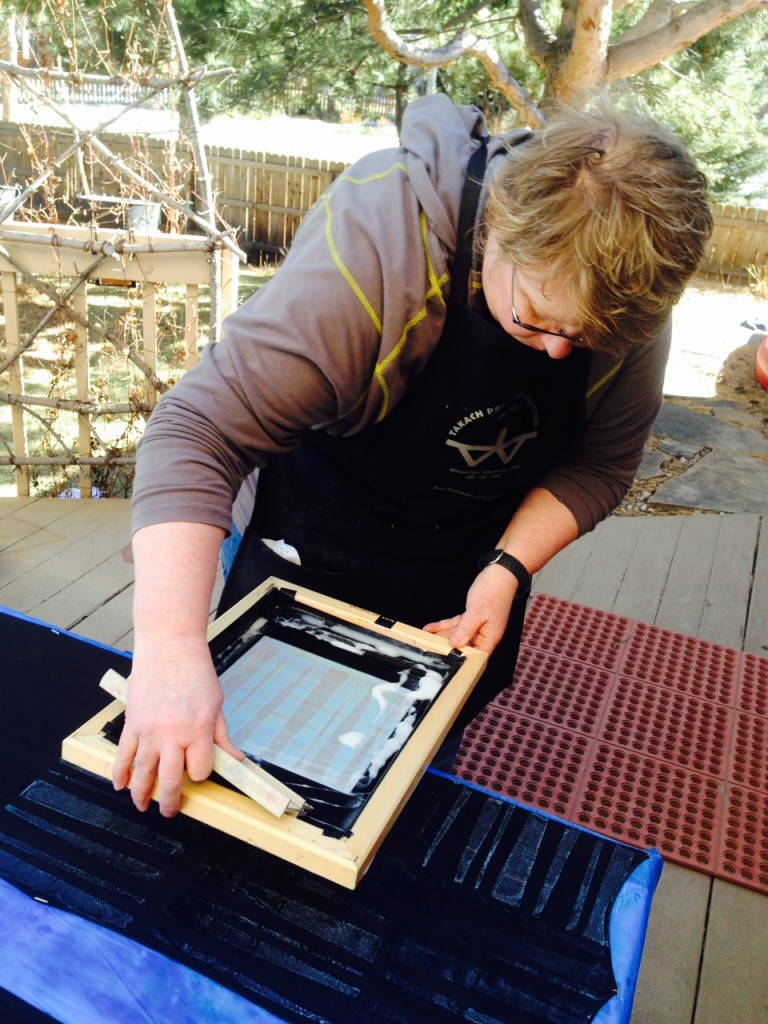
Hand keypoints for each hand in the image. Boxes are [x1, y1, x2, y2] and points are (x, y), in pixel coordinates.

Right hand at [112, 636, 242, 816]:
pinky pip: (123, 754)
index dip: (201, 774)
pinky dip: (119, 772)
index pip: (200, 770)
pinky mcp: (133, 723)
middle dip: (169, 801)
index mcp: (198, 731)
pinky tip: (120, 784)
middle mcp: (172, 735)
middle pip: (169, 780)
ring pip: (143, 773)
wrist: (170, 648)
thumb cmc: (196, 673)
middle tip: (169, 811)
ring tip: (142, 806)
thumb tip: (236, 759)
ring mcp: (149, 731)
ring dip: (141, 794)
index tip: (199, 771)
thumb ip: (221, 737)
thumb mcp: (216, 705)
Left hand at [423, 564, 518, 654]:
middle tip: (430, 649)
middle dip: (447, 647)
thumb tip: (456, 645)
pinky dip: (444, 625)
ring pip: (457, 634)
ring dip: (442, 635)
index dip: (462, 659)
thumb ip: (466, 629)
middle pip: (464, 646)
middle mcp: (484, 634)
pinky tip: (431, 628)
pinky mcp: (471, 618)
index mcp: (490, 637)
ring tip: (425, 639)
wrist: (499, 574)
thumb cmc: (493, 591)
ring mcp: (478, 626)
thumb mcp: (477, 612)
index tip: (446, 661)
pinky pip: (456, 625)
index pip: (476, 656)